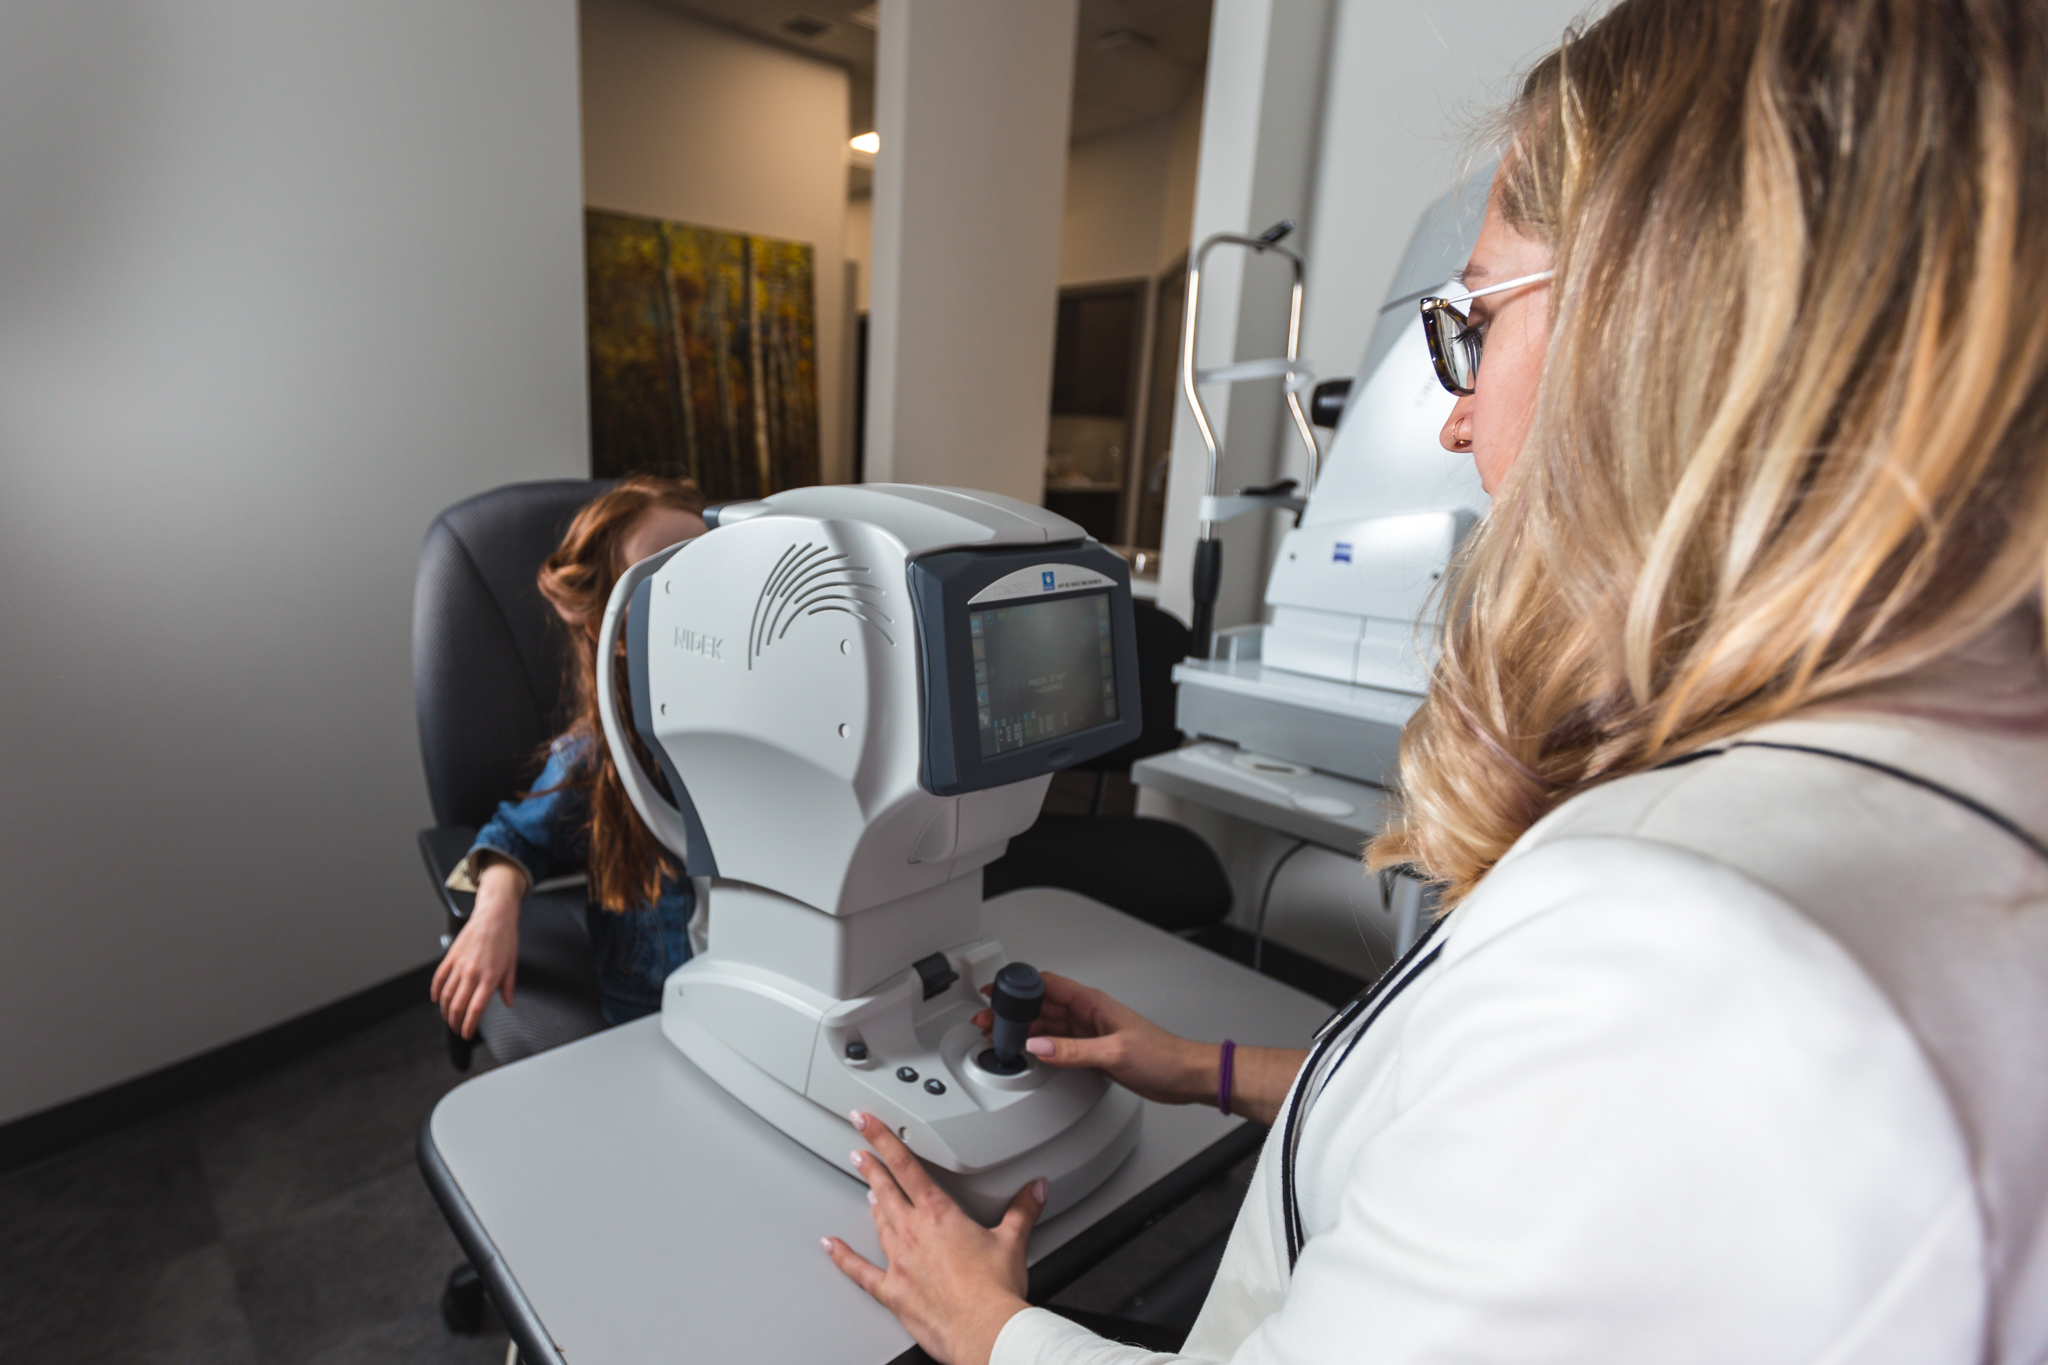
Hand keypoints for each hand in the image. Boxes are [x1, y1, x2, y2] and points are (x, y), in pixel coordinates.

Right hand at [430, 859, 523, 1038]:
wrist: (494, 915)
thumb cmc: (506, 937)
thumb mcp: (513, 964)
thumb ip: (509, 986)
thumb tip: (508, 1002)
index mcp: (490, 977)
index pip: (476, 1009)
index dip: (469, 1025)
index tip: (466, 1033)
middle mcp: (472, 973)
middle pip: (457, 1005)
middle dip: (455, 1022)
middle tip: (457, 1028)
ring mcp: (459, 965)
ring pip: (445, 995)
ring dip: (445, 1010)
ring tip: (448, 1018)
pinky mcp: (451, 957)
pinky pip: (439, 978)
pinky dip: (435, 991)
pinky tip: (436, 999)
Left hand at [824, 1111, 1039, 1364]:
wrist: (983, 1330)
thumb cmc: (995, 1290)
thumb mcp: (1013, 1241)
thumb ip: (1023, 1210)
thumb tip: (1036, 1189)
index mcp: (940, 1214)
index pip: (907, 1165)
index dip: (883, 1139)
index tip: (866, 1123)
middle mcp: (914, 1233)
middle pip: (886, 1190)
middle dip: (871, 1168)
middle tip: (857, 1151)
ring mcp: (899, 1262)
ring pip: (879, 1222)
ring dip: (872, 1203)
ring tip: (866, 1190)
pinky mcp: (893, 1291)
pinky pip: (861, 1272)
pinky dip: (844, 1258)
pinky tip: (832, 1247)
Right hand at [972, 972, 1212, 1106]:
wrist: (1183, 1076)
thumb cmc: (1162, 1055)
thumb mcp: (1113, 1053)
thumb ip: (1073, 1050)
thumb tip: (1038, 1045)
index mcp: (1092, 1003)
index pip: (1047, 984)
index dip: (1018, 985)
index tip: (995, 990)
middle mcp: (1088, 1015)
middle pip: (1041, 1006)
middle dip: (1012, 1011)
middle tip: (987, 1020)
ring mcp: (1088, 1033)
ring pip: (1046, 1025)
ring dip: (1022, 1029)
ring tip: (997, 1035)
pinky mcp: (1091, 1052)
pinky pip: (1057, 1044)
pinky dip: (1038, 1046)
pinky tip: (1026, 1052)